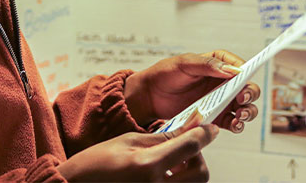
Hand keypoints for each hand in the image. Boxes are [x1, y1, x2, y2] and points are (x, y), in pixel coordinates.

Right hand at [57, 123, 218, 181]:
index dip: (204, 134)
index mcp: (148, 166)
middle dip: (197, 157)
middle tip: (184, 147)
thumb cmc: (94, 164)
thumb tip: (187, 128)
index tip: (210, 128)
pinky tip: (163, 174)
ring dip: (189, 171)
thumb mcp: (127, 141)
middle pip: (200, 173)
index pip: (189, 146)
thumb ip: (160, 137)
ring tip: (171, 162)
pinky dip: (177, 181)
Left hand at [124, 50, 259, 131]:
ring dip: (248, 111)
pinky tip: (233, 125)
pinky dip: (237, 125)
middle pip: (247, 87)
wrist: (150, 96)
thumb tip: (232, 70)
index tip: (243, 79)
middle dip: (250, 94)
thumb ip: (207, 65)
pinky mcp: (215, 117)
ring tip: (239, 115)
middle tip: (242, 99)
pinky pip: (232, 122)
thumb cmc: (165, 74)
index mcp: (216, 64)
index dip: (245, 71)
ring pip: (244, 106)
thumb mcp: (183, 63)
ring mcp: (220, 100)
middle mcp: (222, 82)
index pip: (238, 65)